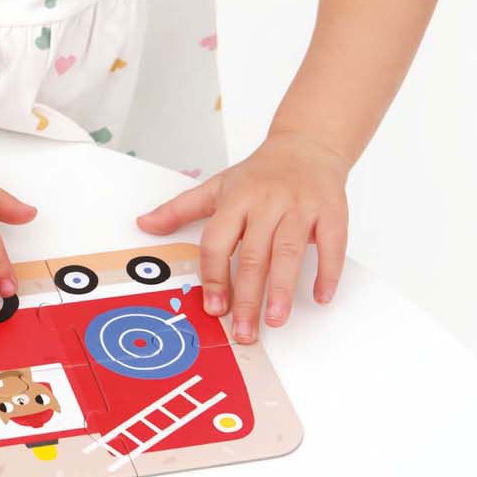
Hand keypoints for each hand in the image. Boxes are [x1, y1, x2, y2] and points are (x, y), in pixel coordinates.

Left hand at [133, 130, 349, 342]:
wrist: (306, 146)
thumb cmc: (259, 174)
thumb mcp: (217, 187)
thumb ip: (180, 209)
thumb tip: (144, 224)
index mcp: (236, 199)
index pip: (217, 241)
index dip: (213, 276)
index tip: (213, 308)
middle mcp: (267, 203)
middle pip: (254, 255)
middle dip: (247, 297)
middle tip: (243, 330)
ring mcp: (300, 208)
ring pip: (289, 252)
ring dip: (282, 289)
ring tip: (275, 319)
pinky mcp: (331, 212)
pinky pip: (333, 245)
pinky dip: (328, 273)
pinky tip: (320, 297)